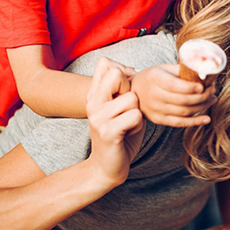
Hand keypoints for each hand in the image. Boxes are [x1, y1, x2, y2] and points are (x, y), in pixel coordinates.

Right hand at [86, 57, 145, 187]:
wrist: (107, 166)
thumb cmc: (120, 133)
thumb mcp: (119, 106)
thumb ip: (122, 88)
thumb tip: (130, 68)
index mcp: (93, 94)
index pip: (105, 63)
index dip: (123, 72)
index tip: (125, 90)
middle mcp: (92, 102)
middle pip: (118, 75)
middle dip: (131, 92)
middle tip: (127, 110)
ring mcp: (98, 117)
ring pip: (132, 98)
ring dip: (137, 113)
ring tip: (127, 125)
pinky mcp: (107, 132)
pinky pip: (135, 116)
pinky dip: (138, 125)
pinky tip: (128, 133)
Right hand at [129, 64, 217, 126]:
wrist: (133, 91)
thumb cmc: (153, 77)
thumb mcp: (164, 68)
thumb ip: (182, 70)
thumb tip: (205, 72)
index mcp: (155, 78)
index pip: (175, 85)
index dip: (191, 87)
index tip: (204, 86)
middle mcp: (153, 95)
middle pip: (182, 100)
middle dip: (202, 96)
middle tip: (213, 90)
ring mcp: (155, 109)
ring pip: (184, 112)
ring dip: (202, 106)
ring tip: (212, 99)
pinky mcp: (158, 120)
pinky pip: (179, 123)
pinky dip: (195, 122)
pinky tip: (207, 119)